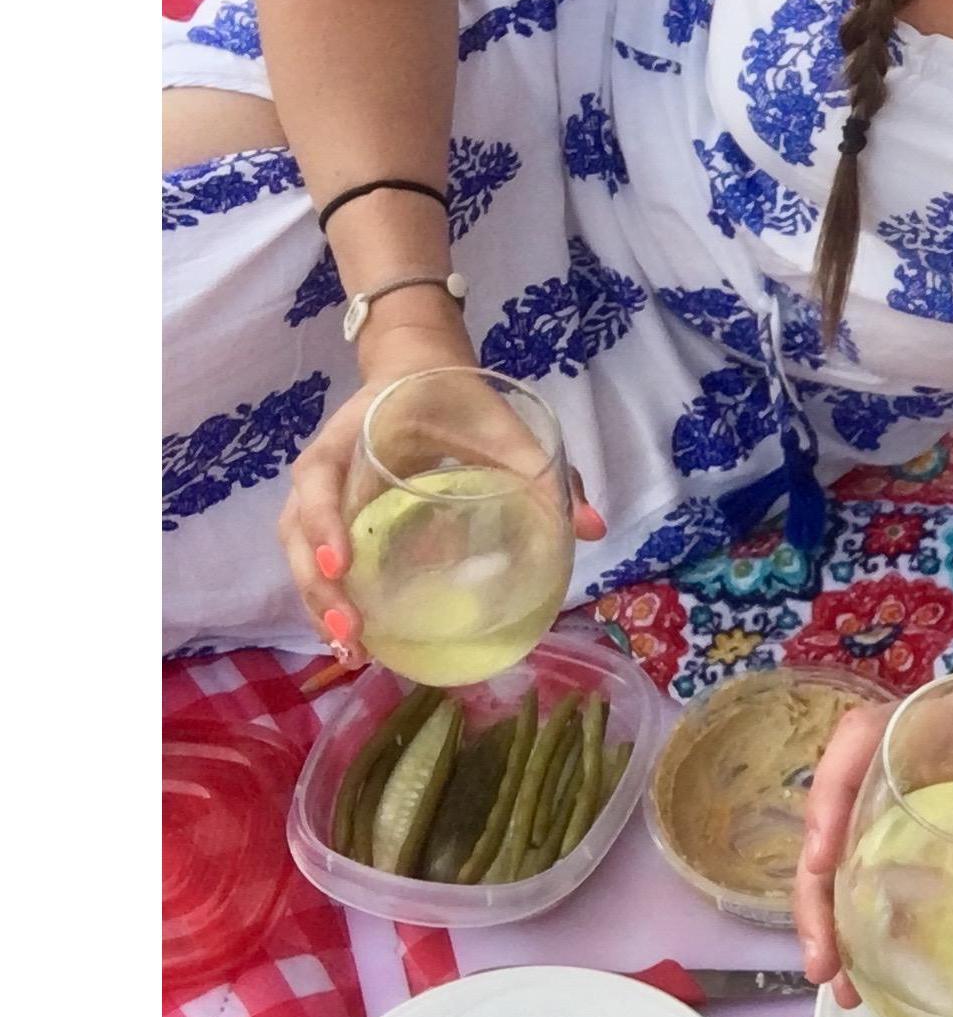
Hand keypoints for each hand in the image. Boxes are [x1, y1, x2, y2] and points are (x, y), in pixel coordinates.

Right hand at [276, 317, 606, 663]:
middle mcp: (326, 467)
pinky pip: (314, 556)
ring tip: (352, 649)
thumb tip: (593, 529)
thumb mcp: (500, 425)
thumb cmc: (456, 397)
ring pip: (298, 551)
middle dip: (317, 584)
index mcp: (354, 433)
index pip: (320, 478)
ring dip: (316, 600)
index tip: (342, 562)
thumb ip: (545, 471)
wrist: (418, 368)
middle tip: (354, 631)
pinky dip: (325, 595)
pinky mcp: (332, 514)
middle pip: (296, 529)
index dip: (323, 520)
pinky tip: (354, 638)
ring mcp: (323, 492)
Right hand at [791, 670, 952, 1007]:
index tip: (824, 858)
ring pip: (853, 842)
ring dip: (832, 910)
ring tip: (839, 987)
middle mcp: (929, 755)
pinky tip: (874, 973)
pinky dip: (868, 915)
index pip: (868, 733)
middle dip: (818, 882)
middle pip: (843, 803)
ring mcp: (931, 796)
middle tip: (827, 962)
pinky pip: (886, 865)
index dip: (831, 789)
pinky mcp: (943, 835)